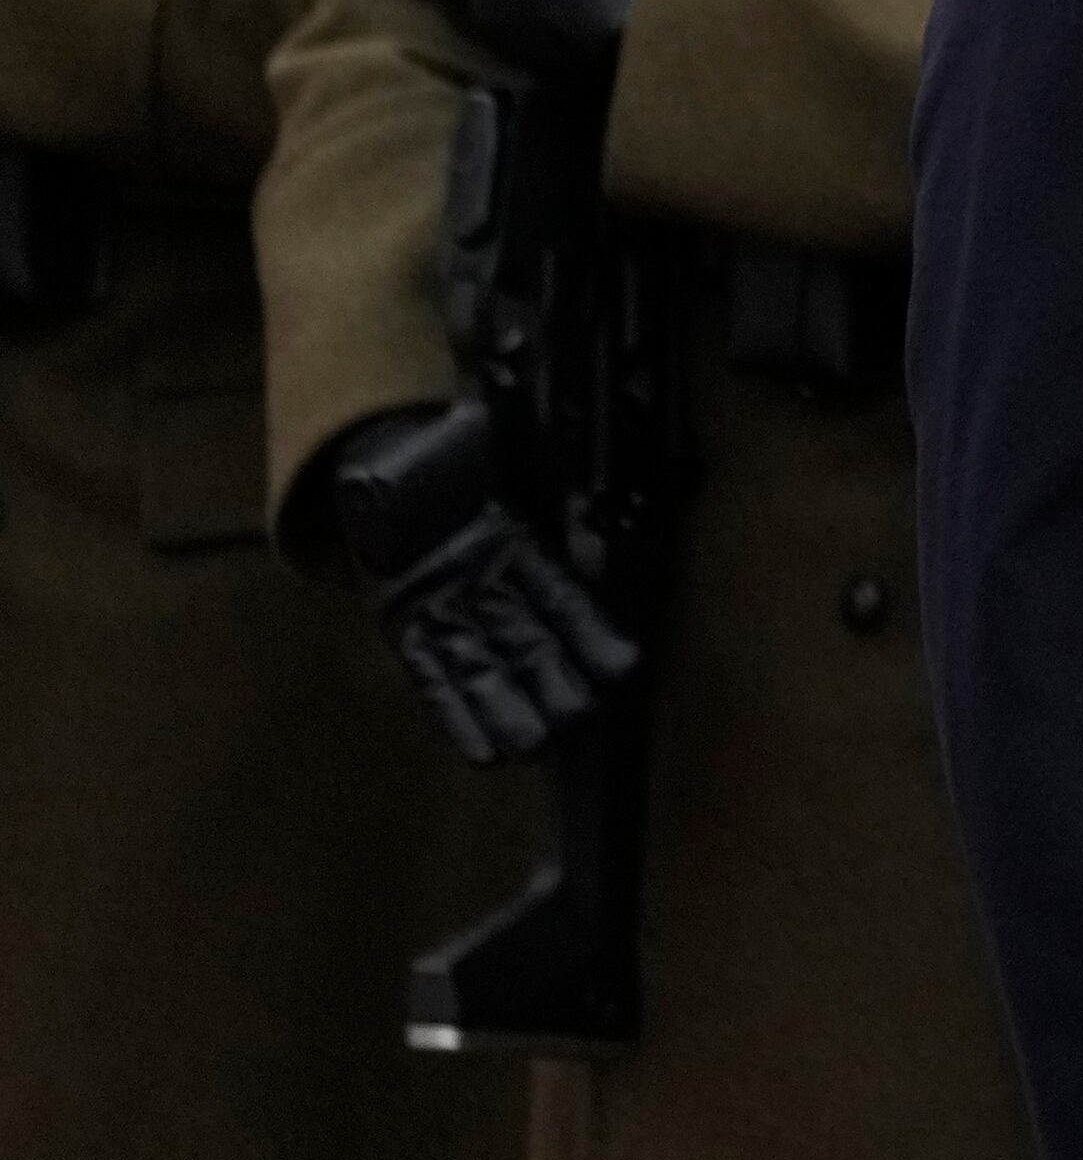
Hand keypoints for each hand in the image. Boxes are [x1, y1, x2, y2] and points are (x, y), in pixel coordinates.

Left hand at [321, 402, 635, 763]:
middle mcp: (491, 579)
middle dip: (552, 679)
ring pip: (487, 664)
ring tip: (533, 745)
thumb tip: (532, 410)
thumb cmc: (444, 441)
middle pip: (528, 639)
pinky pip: (434, 672)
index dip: (590, 631)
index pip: (562, 594)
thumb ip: (505, 419)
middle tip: (577, 718)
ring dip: (507, 706)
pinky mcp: (409, 621)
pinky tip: (481, 748)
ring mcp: (452, 604)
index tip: (621, 665)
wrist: (383, 456)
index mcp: (517, 535)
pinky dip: (456, 711)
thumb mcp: (481, 425)